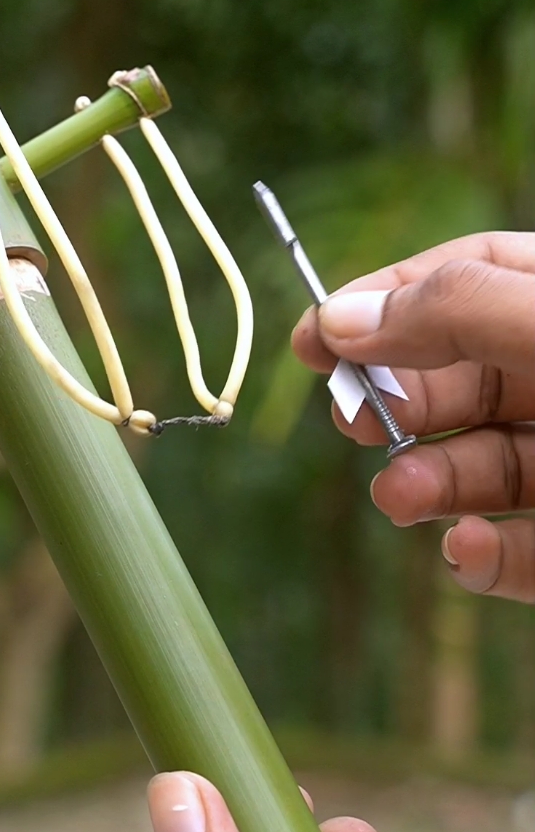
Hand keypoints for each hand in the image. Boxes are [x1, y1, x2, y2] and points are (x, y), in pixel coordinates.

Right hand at [292, 231, 534, 602]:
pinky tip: (464, 547)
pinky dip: (484, 557)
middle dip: (400, 401)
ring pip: (487, 468)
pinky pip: (527, 552)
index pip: (468, 274)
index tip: (317, 335)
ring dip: (428, 481)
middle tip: (353, 421)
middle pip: (466, 377)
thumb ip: (454, 312)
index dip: (389, 296)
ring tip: (396, 497)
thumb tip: (342, 319)